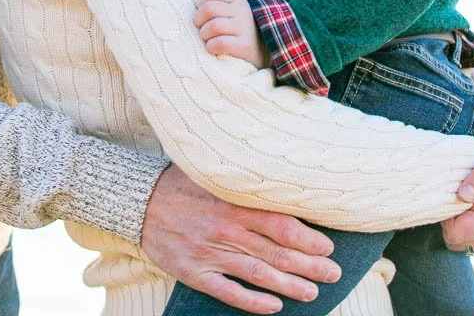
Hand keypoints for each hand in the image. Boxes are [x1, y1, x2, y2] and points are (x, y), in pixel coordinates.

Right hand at [142, 165, 340, 313]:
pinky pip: (229, 292)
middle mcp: (226, 229)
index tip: (328, 245)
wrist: (139, 201)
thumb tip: (279, 181)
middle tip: (334, 272)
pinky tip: (275, 307)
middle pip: (276, 251)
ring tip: (313, 291)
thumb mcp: (213, 172)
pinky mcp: (195, 273)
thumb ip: (244, 181)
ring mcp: (210, 254)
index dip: (307, 237)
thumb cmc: (180, 183)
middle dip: (309, 264)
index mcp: (233, 202)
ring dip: (290, 285)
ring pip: (259, 274)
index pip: (280, 223)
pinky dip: (254, 302)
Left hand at [195, 0, 265, 68]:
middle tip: (202, 29)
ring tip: (208, 39)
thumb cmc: (242, 27)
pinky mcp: (245, 45)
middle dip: (199, 21)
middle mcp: (242, 10)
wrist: (263, 51)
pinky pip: (220, 43)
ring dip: (204, 35)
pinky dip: (212, 47)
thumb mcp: (237, 6)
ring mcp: (245, 27)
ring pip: (213, 26)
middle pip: (208, 9)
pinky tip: (214, 49)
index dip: (200, 3)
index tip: (202, 14)